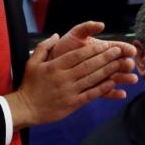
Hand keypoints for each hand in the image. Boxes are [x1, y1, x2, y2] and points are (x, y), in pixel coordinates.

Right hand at [6, 29, 137, 128]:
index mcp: (55, 66)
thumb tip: (56, 35)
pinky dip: (103, 88)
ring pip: (92, 79)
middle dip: (105, 57)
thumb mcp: (32, 63)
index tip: (106, 44)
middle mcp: (63, 77)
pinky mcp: (72, 103)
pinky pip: (91, 94)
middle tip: (119, 51)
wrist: (25, 108)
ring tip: (120, 64)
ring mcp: (69, 91)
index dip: (94, 49)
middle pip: (88, 65)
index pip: (78, 55)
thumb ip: (44, 47)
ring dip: (108, 71)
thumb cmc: (29, 84)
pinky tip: (113, 83)